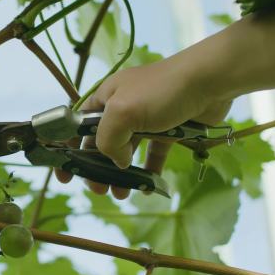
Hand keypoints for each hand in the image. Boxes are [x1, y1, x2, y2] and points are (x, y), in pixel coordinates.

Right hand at [56, 57, 231, 198]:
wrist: (210, 80)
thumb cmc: (162, 91)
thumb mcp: (122, 112)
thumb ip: (108, 140)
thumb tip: (116, 161)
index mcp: (106, 98)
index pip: (78, 125)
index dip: (67, 148)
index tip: (64, 173)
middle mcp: (123, 108)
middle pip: (101, 143)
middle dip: (96, 168)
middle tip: (99, 189)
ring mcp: (146, 120)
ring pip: (126, 153)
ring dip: (121, 175)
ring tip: (121, 194)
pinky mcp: (169, 130)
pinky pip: (153, 155)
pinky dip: (149, 171)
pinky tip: (147, 186)